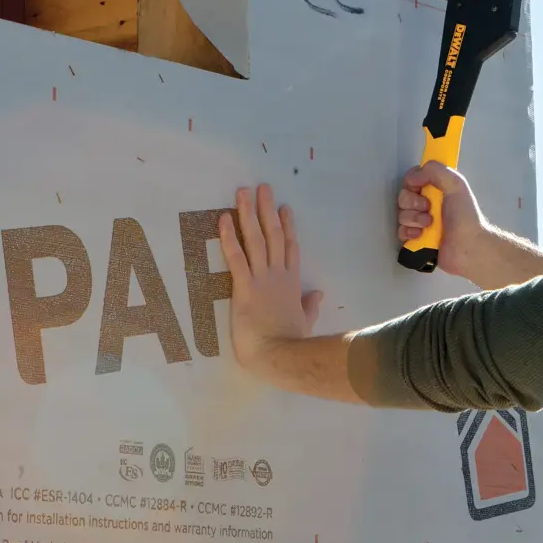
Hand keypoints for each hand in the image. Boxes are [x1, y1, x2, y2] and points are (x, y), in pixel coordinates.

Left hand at [219, 184, 323, 375]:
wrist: (281, 355)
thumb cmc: (291, 342)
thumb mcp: (305, 321)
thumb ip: (310, 306)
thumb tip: (319, 295)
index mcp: (292, 284)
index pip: (290, 248)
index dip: (287, 227)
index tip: (284, 208)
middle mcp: (278, 275)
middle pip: (274, 235)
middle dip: (267, 210)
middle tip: (263, 187)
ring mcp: (263, 279)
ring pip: (256, 239)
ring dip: (249, 214)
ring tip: (244, 192)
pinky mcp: (246, 287)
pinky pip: (236, 257)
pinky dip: (229, 237)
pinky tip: (224, 219)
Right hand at [396, 161, 490, 284]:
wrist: (468, 247)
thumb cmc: (464, 216)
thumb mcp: (456, 184)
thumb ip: (435, 170)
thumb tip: (413, 175)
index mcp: (436, 190)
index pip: (412, 180)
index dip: (412, 182)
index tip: (420, 187)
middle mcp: (426, 205)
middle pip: (403, 197)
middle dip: (413, 202)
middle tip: (428, 208)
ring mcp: (420, 223)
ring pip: (402, 215)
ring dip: (414, 219)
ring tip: (429, 224)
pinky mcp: (416, 240)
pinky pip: (401, 232)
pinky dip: (410, 232)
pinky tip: (421, 235)